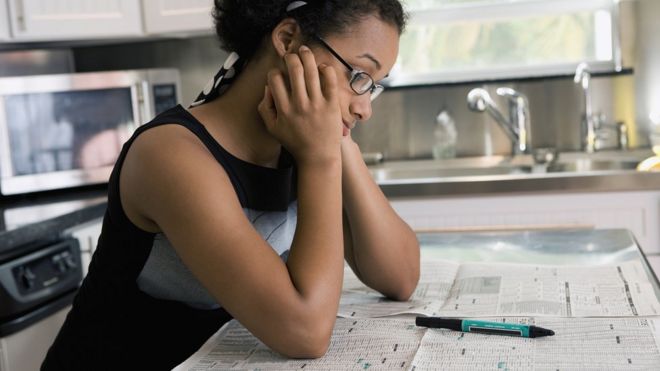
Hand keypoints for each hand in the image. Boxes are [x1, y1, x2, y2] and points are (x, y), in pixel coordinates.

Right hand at [258, 45, 342, 166]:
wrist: (318, 156)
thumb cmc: (295, 142)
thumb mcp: (272, 128)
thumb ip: (265, 107)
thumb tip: (268, 86)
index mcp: (283, 109)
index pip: (275, 78)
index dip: (275, 71)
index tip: (279, 73)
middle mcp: (299, 104)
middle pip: (294, 69)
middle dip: (291, 57)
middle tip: (292, 55)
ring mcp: (317, 104)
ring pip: (312, 70)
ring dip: (307, 56)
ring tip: (305, 51)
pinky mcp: (332, 105)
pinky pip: (330, 80)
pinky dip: (326, 69)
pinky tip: (322, 67)